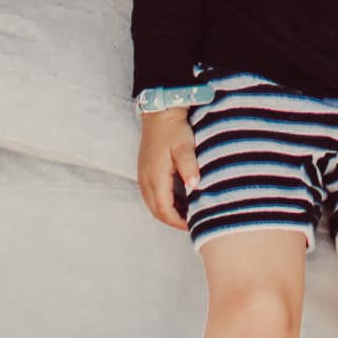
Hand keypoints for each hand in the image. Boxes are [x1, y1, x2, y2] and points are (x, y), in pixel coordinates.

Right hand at [137, 106, 197, 227]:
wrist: (159, 113)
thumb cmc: (173, 129)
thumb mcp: (184, 146)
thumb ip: (189, 166)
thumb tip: (195, 186)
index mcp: (155, 177)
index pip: (164, 210)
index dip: (178, 222)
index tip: (193, 225)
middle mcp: (145, 180)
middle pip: (156, 211)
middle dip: (172, 221)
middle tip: (192, 223)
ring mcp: (143, 176)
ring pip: (152, 204)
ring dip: (167, 212)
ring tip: (187, 214)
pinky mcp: (144, 171)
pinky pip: (151, 195)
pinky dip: (163, 202)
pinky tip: (178, 200)